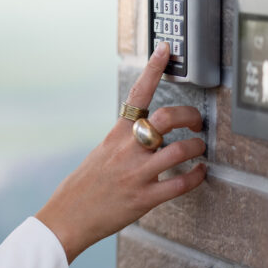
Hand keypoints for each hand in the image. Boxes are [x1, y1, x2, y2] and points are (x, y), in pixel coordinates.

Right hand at [34, 42, 206, 262]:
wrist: (67, 217)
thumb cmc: (82, 187)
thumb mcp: (100, 154)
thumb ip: (123, 141)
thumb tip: (146, 133)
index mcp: (115, 136)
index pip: (136, 95)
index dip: (153, 69)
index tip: (166, 50)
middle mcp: (127, 150)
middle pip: (167, 119)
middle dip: (190, 116)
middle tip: (196, 121)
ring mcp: (136, 174)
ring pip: (181, 151)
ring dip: (197, 147)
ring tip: (200, 148)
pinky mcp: (145, 198)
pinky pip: (181, 184)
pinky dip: (197, 177)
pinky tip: (200, 173)